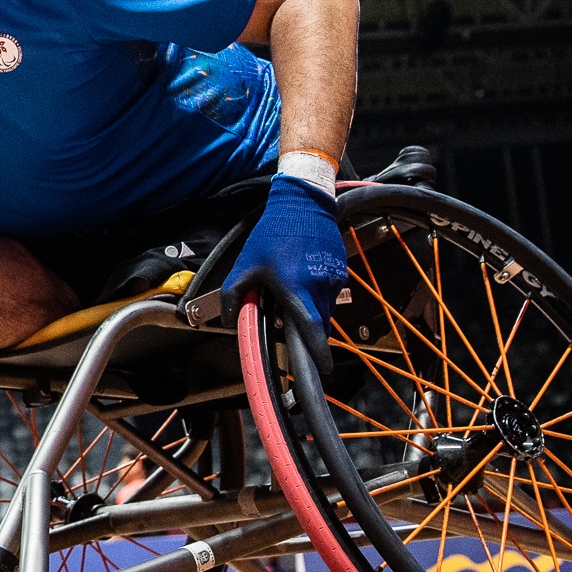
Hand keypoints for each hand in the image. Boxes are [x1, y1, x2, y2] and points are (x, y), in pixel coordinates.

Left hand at [230, 175, 347, 338]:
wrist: (303, 203)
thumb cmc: (274, 232)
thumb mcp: (246, 263)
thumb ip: (234, 294)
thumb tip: (230, 320)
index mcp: (297, 287)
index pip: (312, 330)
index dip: (317, 352)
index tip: (321, 368)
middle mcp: (320, 285)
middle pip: (319, 325)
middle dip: (307, 331)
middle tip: (289, 321)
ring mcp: (334, 278)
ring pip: (326, 310)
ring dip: (311, 312)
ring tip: (292, 290)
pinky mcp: (341, 270)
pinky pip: (330, 294)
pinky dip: (318, 296)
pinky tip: (302, 279)